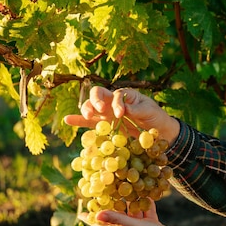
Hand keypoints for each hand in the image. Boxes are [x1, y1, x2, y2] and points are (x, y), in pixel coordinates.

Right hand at [64, 86, 179, 143]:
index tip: (121, 114)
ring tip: (87, 116)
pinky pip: (89, 123)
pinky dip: (78, 121)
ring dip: (86, 110)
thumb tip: (124, 108)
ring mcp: (106, 114)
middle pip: (97, 95)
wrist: (158, 131)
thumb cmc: (154, 116)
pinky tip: (67, 120)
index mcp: (125, 96)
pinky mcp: (104, 125)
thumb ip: (137, 109)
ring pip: (90, 107)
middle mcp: (112, 102)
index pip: (115, 95)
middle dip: (95, 101)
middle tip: (99, 111)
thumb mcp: (149, 111)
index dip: (116, 103)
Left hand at [80, 199, 188, 225]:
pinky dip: (145, 202)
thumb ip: (117, 220)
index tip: (80, 212)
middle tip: (105, 189)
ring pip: (132, 211)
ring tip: (126, 186)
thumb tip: (96, 214)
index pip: (101, 224)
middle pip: (116, 214)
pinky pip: (147, 210)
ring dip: (129, 200)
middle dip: (110, 203)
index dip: (91, 218)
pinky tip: (147, 193)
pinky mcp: (152, 224)